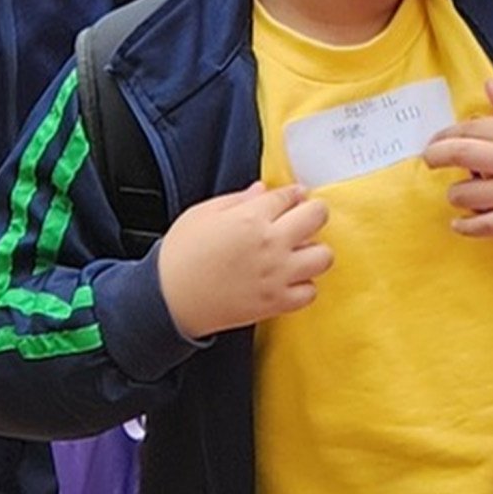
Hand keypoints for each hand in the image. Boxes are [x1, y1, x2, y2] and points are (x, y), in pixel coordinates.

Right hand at [157, 180, 332, 336]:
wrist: (169, 300)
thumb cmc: (180, 256)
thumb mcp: (202, 214)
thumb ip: (238, 199)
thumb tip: (263, 190)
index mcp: (251, 218)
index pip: (290, 195)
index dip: (292, 194)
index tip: (291, 197)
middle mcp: (271, 244)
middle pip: (317, 216)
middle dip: (312, 213)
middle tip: (300, 219)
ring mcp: (277, 275)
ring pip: (323, 256)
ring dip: (313, 251)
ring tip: (297, 252)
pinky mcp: (276, 302)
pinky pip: (310, 292)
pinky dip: (303, 285)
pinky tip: (289, 279)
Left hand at [424, 82, 492, 237]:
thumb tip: (487, 86)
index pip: (470, 129)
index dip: (447, 133)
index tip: (437, 139)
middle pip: (459, 155)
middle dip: (436, 156)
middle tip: (429, 159)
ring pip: (466, 194)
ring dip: (454, 192)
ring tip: (458, 191)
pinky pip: (482, 226)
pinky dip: (465, 226)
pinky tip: (458, 222)